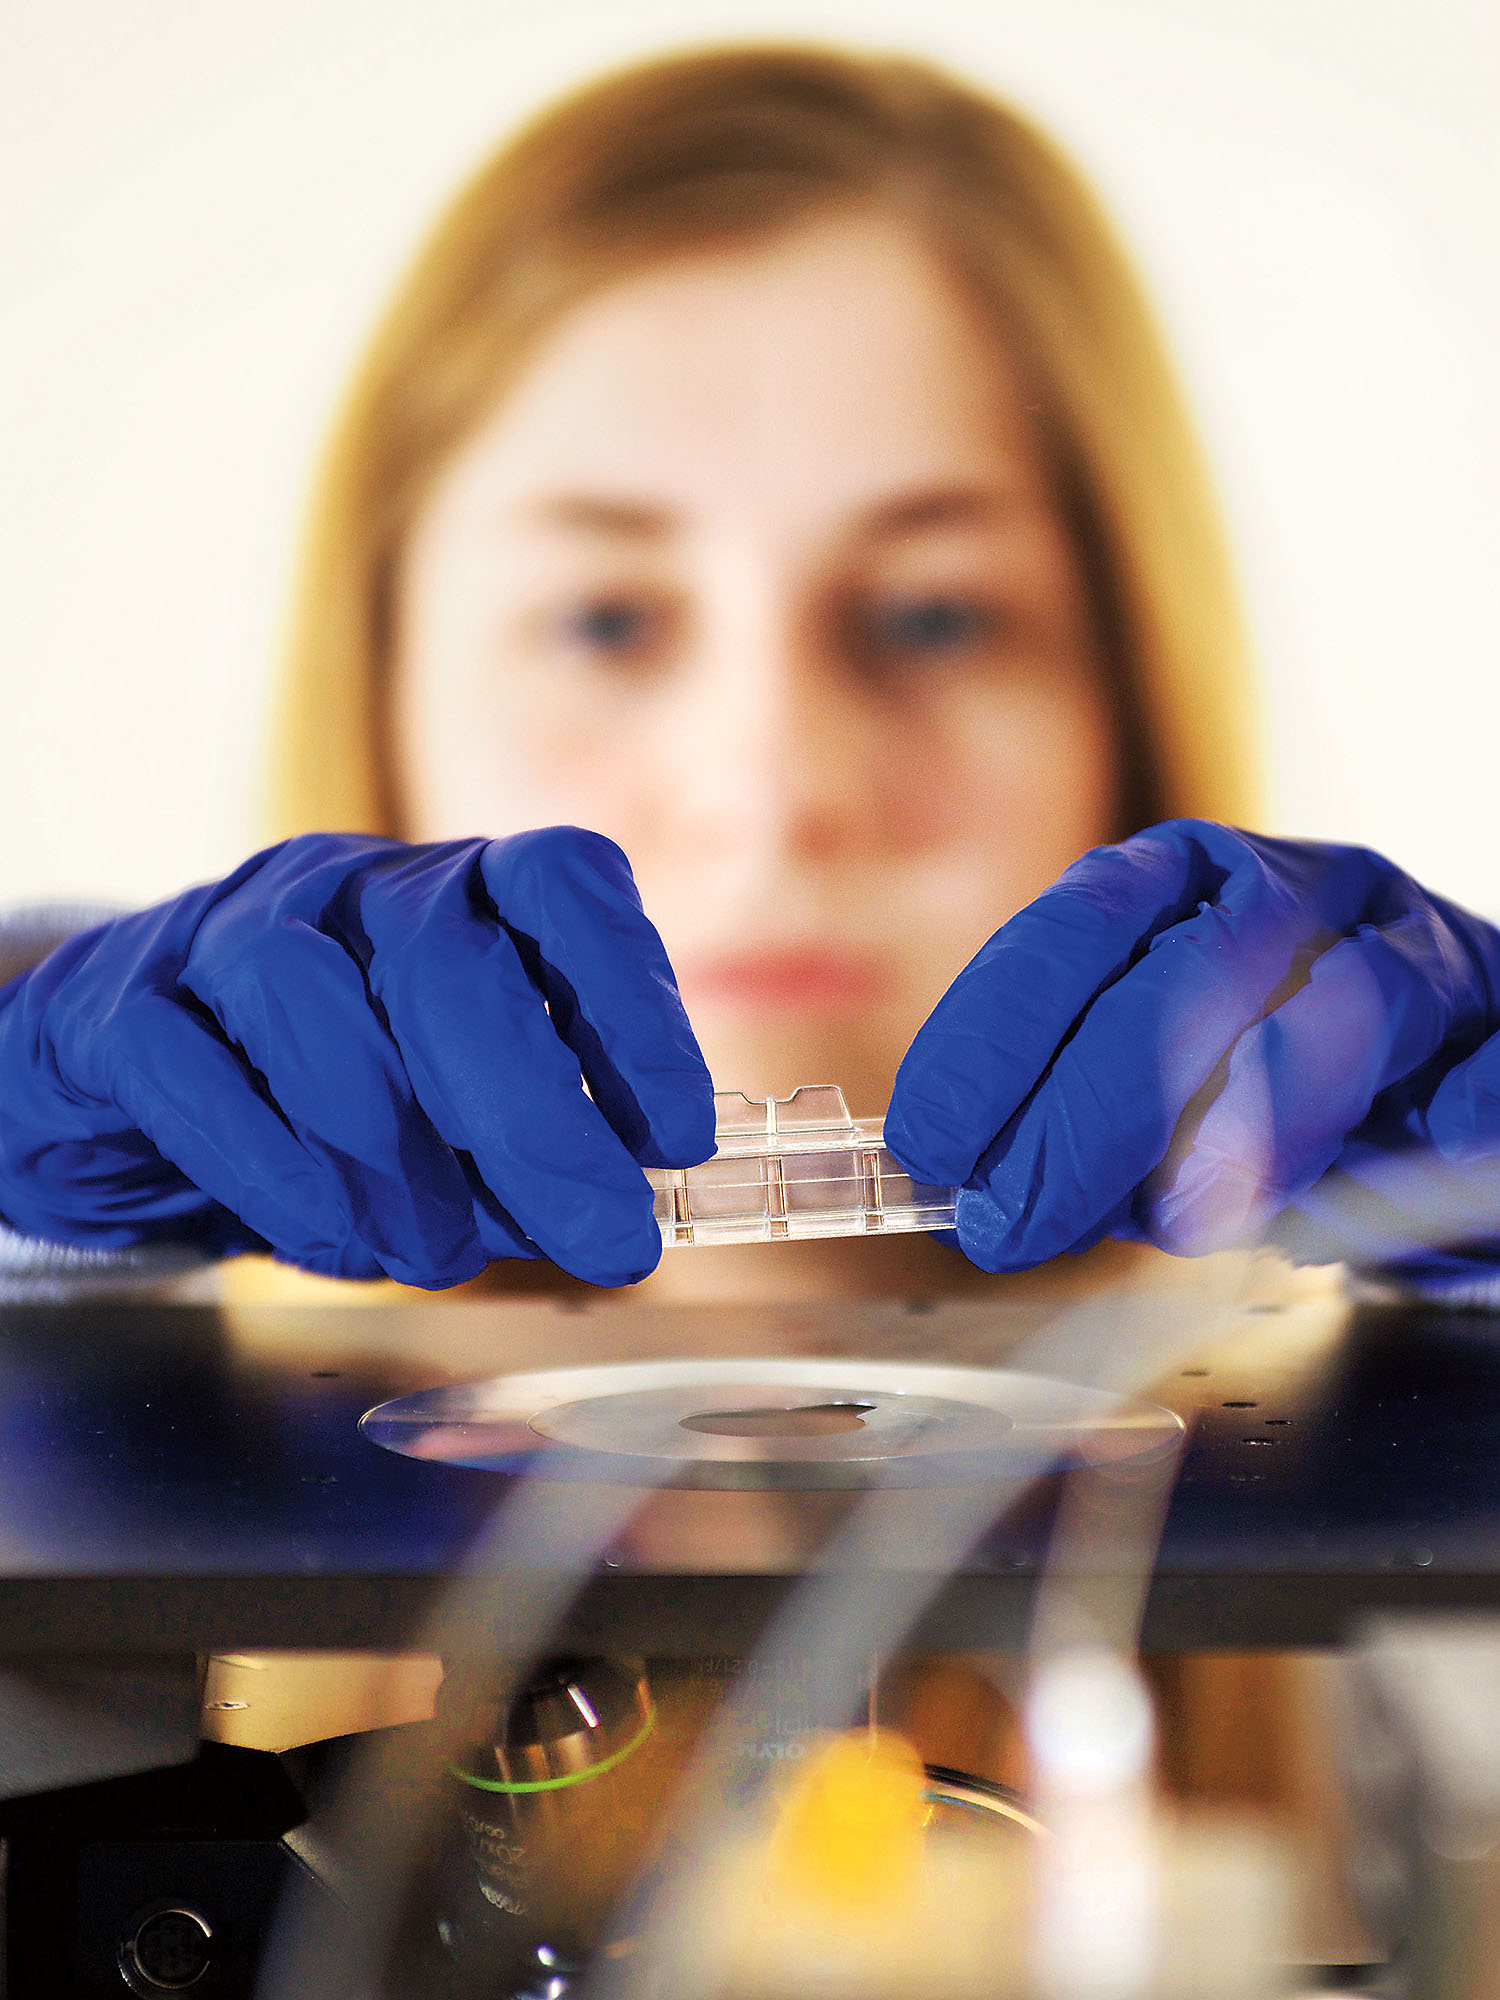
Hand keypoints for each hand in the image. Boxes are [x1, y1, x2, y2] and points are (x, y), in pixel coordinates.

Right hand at [0, 829, 713, 1287]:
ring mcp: (222, 932)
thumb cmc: (324, 1102)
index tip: (680, 1135)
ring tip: (440, 1259)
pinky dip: (273, 1170)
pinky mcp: (117, 1009)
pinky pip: (191, 1070)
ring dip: (393, 1154)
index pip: (561, 882)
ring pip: (308, 1000)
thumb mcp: (448, 1115)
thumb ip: (524, 1147)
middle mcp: (347, 886)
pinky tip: (331, 1242)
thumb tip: (612, 1216)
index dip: (634, 1004)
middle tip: (600, 1238)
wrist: (123, 1092)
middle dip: (537, 1115)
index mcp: (455, 892)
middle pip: (446, 956)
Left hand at [885, 819, 1499, 1272]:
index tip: (935, 1139)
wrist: (1449, 1088)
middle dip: (1091, 1105)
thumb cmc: (1273, 1089)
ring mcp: (1421, 946)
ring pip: (1350, 1000)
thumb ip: (1081, 1124)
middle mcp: (1303, 890)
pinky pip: (1490, 1065)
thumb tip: (984, 1190)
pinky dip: (1447, 1118)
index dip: (996, 1033)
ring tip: (1180, 1221)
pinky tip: (1402, 1164)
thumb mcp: (1160, 1091)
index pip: (1075, 928)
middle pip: (1194, 966)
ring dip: (1258, 1116)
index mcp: (1189, 882)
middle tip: (1021, 1217)